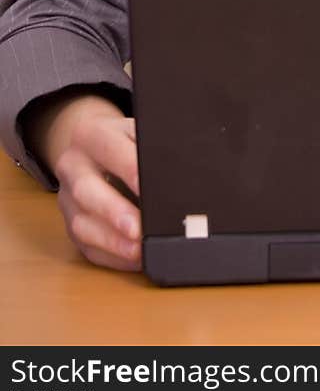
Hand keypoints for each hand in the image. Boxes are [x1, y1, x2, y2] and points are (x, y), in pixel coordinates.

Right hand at [25, 91, 141, 270]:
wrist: (93, 148)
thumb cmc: (125, 141)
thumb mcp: (137, 130)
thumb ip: (153, 145)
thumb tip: (181, 169)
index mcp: (90, 134)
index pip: (110, 149)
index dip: (131, 169)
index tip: (150, 188)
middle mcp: (72, 165)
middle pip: (85, 190)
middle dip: (114, 212)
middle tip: (138, 229)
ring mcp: (66, 198)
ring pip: (81, 224)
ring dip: (112, 242)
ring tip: (138, 251)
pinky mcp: (70, 225)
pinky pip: (86, 247)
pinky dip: (111, 256)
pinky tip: (133, 259)